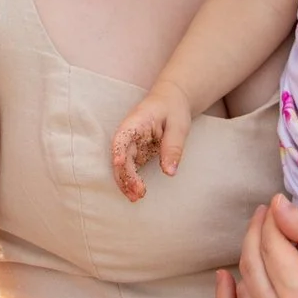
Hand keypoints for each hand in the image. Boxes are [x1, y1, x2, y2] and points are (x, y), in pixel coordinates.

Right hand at [110, 83, 193, 200]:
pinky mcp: (137, 152)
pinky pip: (130, 168)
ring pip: (123, 164)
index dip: (118, 151)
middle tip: (139, 193)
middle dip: (126, 175)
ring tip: (135, 198)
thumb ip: (173, 147)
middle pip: (121, 155)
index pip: (122, 137)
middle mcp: (129, 134)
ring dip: (126, 181)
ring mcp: (131, 144)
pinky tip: (135, 193)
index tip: (119, 164)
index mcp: (136, 122)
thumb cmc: (174, 108)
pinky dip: (131, 180)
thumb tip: (169, 172)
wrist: (172, 99)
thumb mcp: (179, 126)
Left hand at [215, 195, 297, 297]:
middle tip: (264, 213)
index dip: (272, 218)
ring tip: (256, 237)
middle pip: (253, 263)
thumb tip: (279, 205)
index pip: (273, 244)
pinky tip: (225, 280)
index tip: (277, 203)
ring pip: (244, 290)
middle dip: (256, 232)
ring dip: (245, 259)